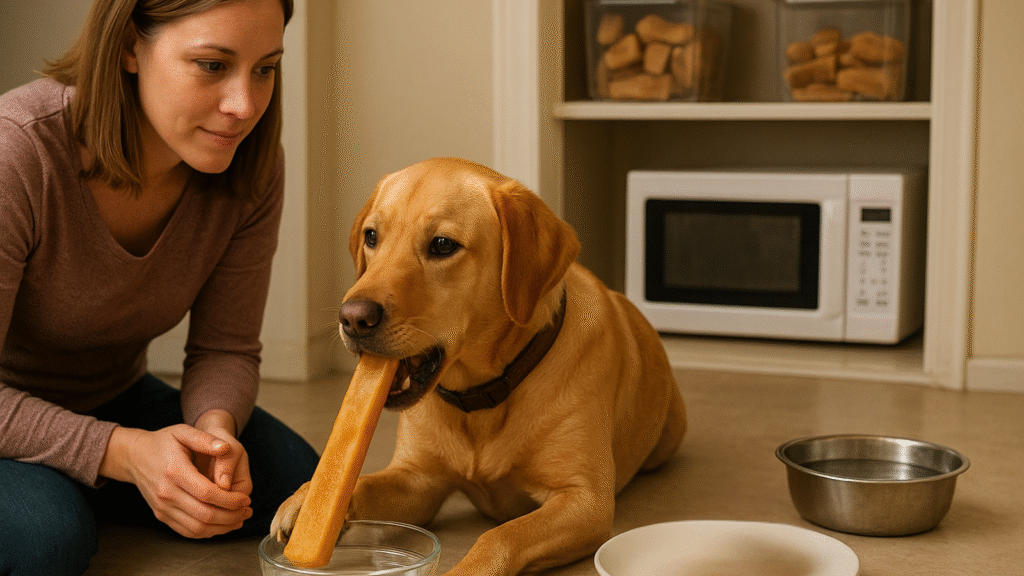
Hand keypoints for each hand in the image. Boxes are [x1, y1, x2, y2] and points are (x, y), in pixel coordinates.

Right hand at [100, 423, 252, 537]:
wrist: (134, 457)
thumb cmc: (163, 442)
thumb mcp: (183, 431)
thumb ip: (205, 439)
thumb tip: (226, 448)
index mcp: (175, 471)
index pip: (207, 494)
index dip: (230, 500)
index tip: (246, 499)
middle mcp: (166, 493)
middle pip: (205, 515)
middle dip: (231, 516)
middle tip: (248, 511)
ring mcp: (162, 507)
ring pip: (197, 528)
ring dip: (222, 527)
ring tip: (240, 519)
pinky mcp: (161, 515)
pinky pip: (187, 531)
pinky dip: (207, 532)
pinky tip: (222, 524)